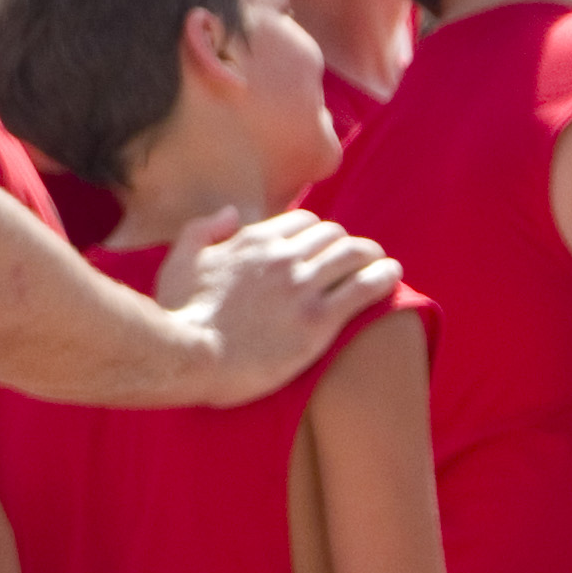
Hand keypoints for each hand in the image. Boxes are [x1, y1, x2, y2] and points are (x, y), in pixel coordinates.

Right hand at [158, 208, 399, 401]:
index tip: (323, 247)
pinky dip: (383, 277)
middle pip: (333, 235)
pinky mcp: (318, 322)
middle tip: (355, 259)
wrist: (189, 358)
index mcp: (255, 240)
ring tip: (382, 263)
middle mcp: (284, 257)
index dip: (317, 232)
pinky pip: (364, 288)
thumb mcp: (179, 261)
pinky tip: (393, 276)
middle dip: (345, 243)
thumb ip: (203, 229)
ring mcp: (303, 288)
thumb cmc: (178, 314)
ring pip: (353, 255)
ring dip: (372, 255)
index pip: (304, 221)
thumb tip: (233, 214)